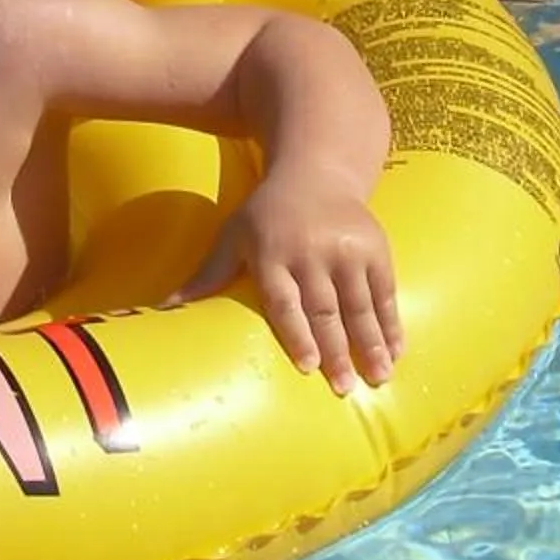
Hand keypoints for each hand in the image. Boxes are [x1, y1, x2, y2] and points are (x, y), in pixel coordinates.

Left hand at [172, 179, 401, 393]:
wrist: (316, 171)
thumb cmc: (267, 214)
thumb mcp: (234, 236)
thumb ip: (207, 274)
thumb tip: (162, 308)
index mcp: (273, 254)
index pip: (285, 300)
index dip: (297, 333)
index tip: (308, 366)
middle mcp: (312, 252)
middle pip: (325, 308)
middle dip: (337, 350)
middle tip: (343, 389)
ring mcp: (346, 249)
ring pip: (359, 303)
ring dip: (371, 343)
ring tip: (378, 377)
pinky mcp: (375, 247)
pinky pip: (385, 290)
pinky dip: (392, 322)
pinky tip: (397, 350)